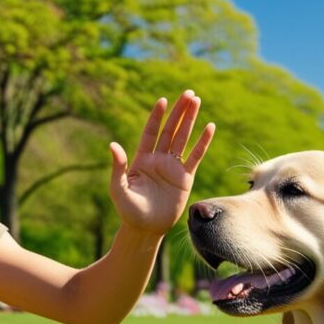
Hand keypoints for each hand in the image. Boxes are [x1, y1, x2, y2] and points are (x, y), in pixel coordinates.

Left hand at [108, 90, 214, 236]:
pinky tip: (210, 127)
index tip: (163, 100)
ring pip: (183, 138)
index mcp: (141, 160)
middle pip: (170, 130)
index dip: (157, 117)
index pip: (151, 132)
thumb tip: (113, 144)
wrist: (146, 229)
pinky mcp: (185, 178)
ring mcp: (172, 168)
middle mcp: (158, 160)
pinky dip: (202, 142)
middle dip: (178, 112)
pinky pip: (195, 157)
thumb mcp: (118, 189)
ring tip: (197, 101)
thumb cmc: (129, 211)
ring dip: (190, 120)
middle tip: (188, 93)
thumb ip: (118, 167)